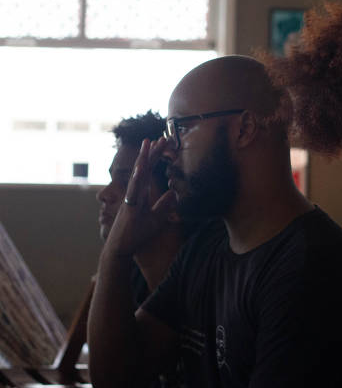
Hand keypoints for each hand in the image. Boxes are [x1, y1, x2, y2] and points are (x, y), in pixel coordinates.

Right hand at [104, 138, 176, 257]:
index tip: (162, 144)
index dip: (155, 158)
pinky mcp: (129, 208)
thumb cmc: (136, 235)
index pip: (150, 172)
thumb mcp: (157, 220)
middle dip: (151, 153)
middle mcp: (134, 194)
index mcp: (141, 194)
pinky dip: (138, 179)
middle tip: (159, 137)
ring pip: (138, 176)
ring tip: (148, 144)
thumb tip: (174, 193)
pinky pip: (134, 191)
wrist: (121, 250)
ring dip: (144, 160)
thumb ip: (164, 206)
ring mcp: (130, 199)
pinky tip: (142, 168)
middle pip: (144, 169)